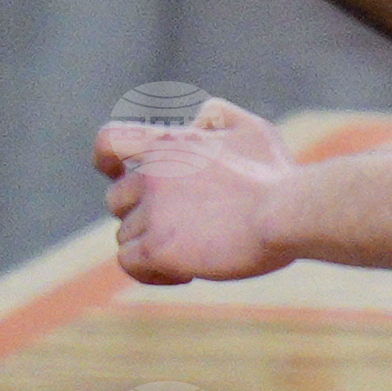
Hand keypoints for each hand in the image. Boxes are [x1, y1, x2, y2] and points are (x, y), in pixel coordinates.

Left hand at [97, 100, 295, 281]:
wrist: (284, 213)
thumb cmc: (274, 174)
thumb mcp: (249, 128)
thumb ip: (218, 116)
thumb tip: (197, 121)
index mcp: (169, 144)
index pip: (109, 142)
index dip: (107, 160)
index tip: (117, 174)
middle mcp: (152, 174)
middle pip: (116, 200)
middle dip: (141, 216)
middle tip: (180, 229)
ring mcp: (152, 212)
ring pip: (126, 236)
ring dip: (153, 248)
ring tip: (193, 256)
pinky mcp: (157, 248)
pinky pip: (130, 264)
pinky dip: (151, 273)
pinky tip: (186, 273)